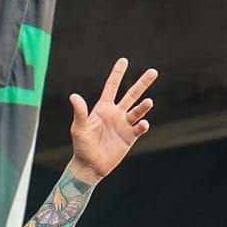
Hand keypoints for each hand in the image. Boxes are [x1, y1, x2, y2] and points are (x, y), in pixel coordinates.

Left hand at [64, 57, 155, 182]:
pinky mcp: (130, 137)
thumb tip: (73, 96)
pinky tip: (143, 124)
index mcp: (103, 108)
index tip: (124, 60)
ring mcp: (124, 124)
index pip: (112, 86)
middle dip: (142, 83)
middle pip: (132, 94)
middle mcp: (116, 113)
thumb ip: (79, 112)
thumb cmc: (81, 146)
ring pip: (138, 110)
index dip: (118, 73)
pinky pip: (139, 128)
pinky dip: (143, 125)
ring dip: (144, 106)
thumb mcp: (79, 128)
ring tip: (149, 102)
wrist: (90, 165)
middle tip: (153, 71)